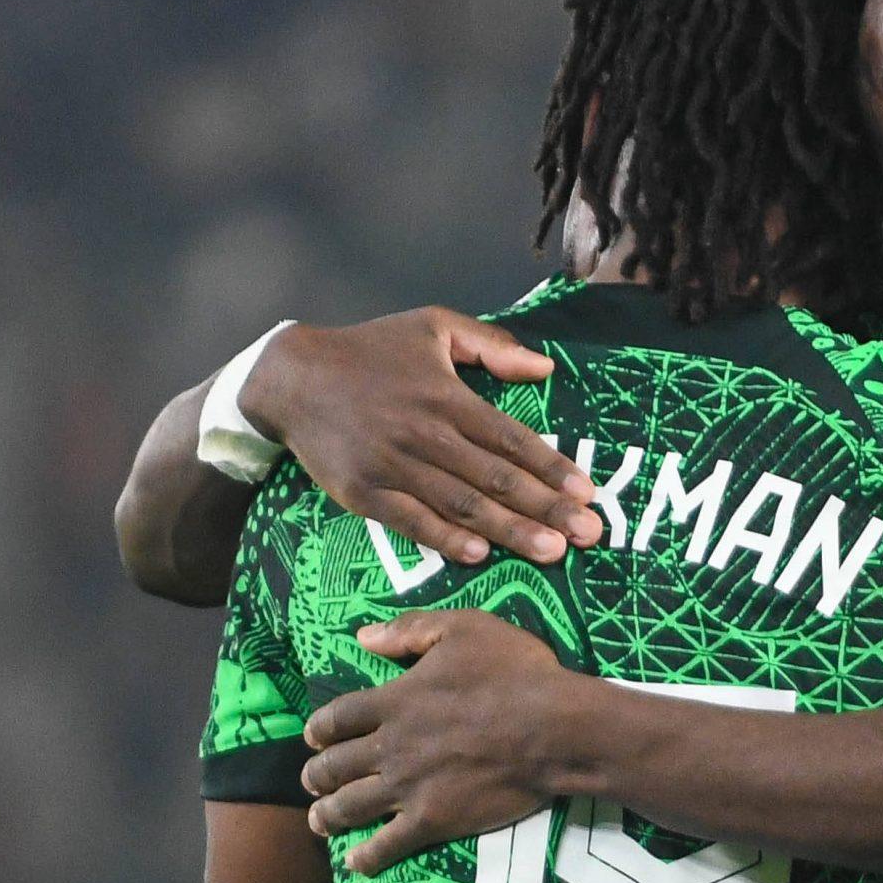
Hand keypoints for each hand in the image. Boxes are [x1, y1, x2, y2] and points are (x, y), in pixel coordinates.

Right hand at [244, 308, 601, 565]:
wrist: (291, 377)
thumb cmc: (371, 350)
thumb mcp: (432, 327)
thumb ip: (491, 345)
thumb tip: (546, 369)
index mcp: (447, 397)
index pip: (511, 439)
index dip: (552, 468)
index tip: (588, 492)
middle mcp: (424, 434)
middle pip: (496, 479)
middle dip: (548, 508)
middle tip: (591, 534)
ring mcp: (392, 466)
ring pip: (461, 505)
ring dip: (510, 531)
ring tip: (553, 551)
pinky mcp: (361, 492)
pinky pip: (409, 521)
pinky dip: (443, 539)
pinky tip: (478, 555)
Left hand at [302, 610, 583, 873]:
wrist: (553, 728)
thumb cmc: (514, 673)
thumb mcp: (465, 629)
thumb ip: (410, 630)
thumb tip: (363, 636)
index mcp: (393, 702)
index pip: (336, 718)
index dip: (318, 729)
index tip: (314, 737)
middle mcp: (390, 747)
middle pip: (333, 767)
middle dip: (316, 776)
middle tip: (313, 781)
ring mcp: (408, 788)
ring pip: (348, 808)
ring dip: (327, 816)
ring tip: (320, 821)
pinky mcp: (432, 820)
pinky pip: (387, 845)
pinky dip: (366, 857)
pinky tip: (355, 862)